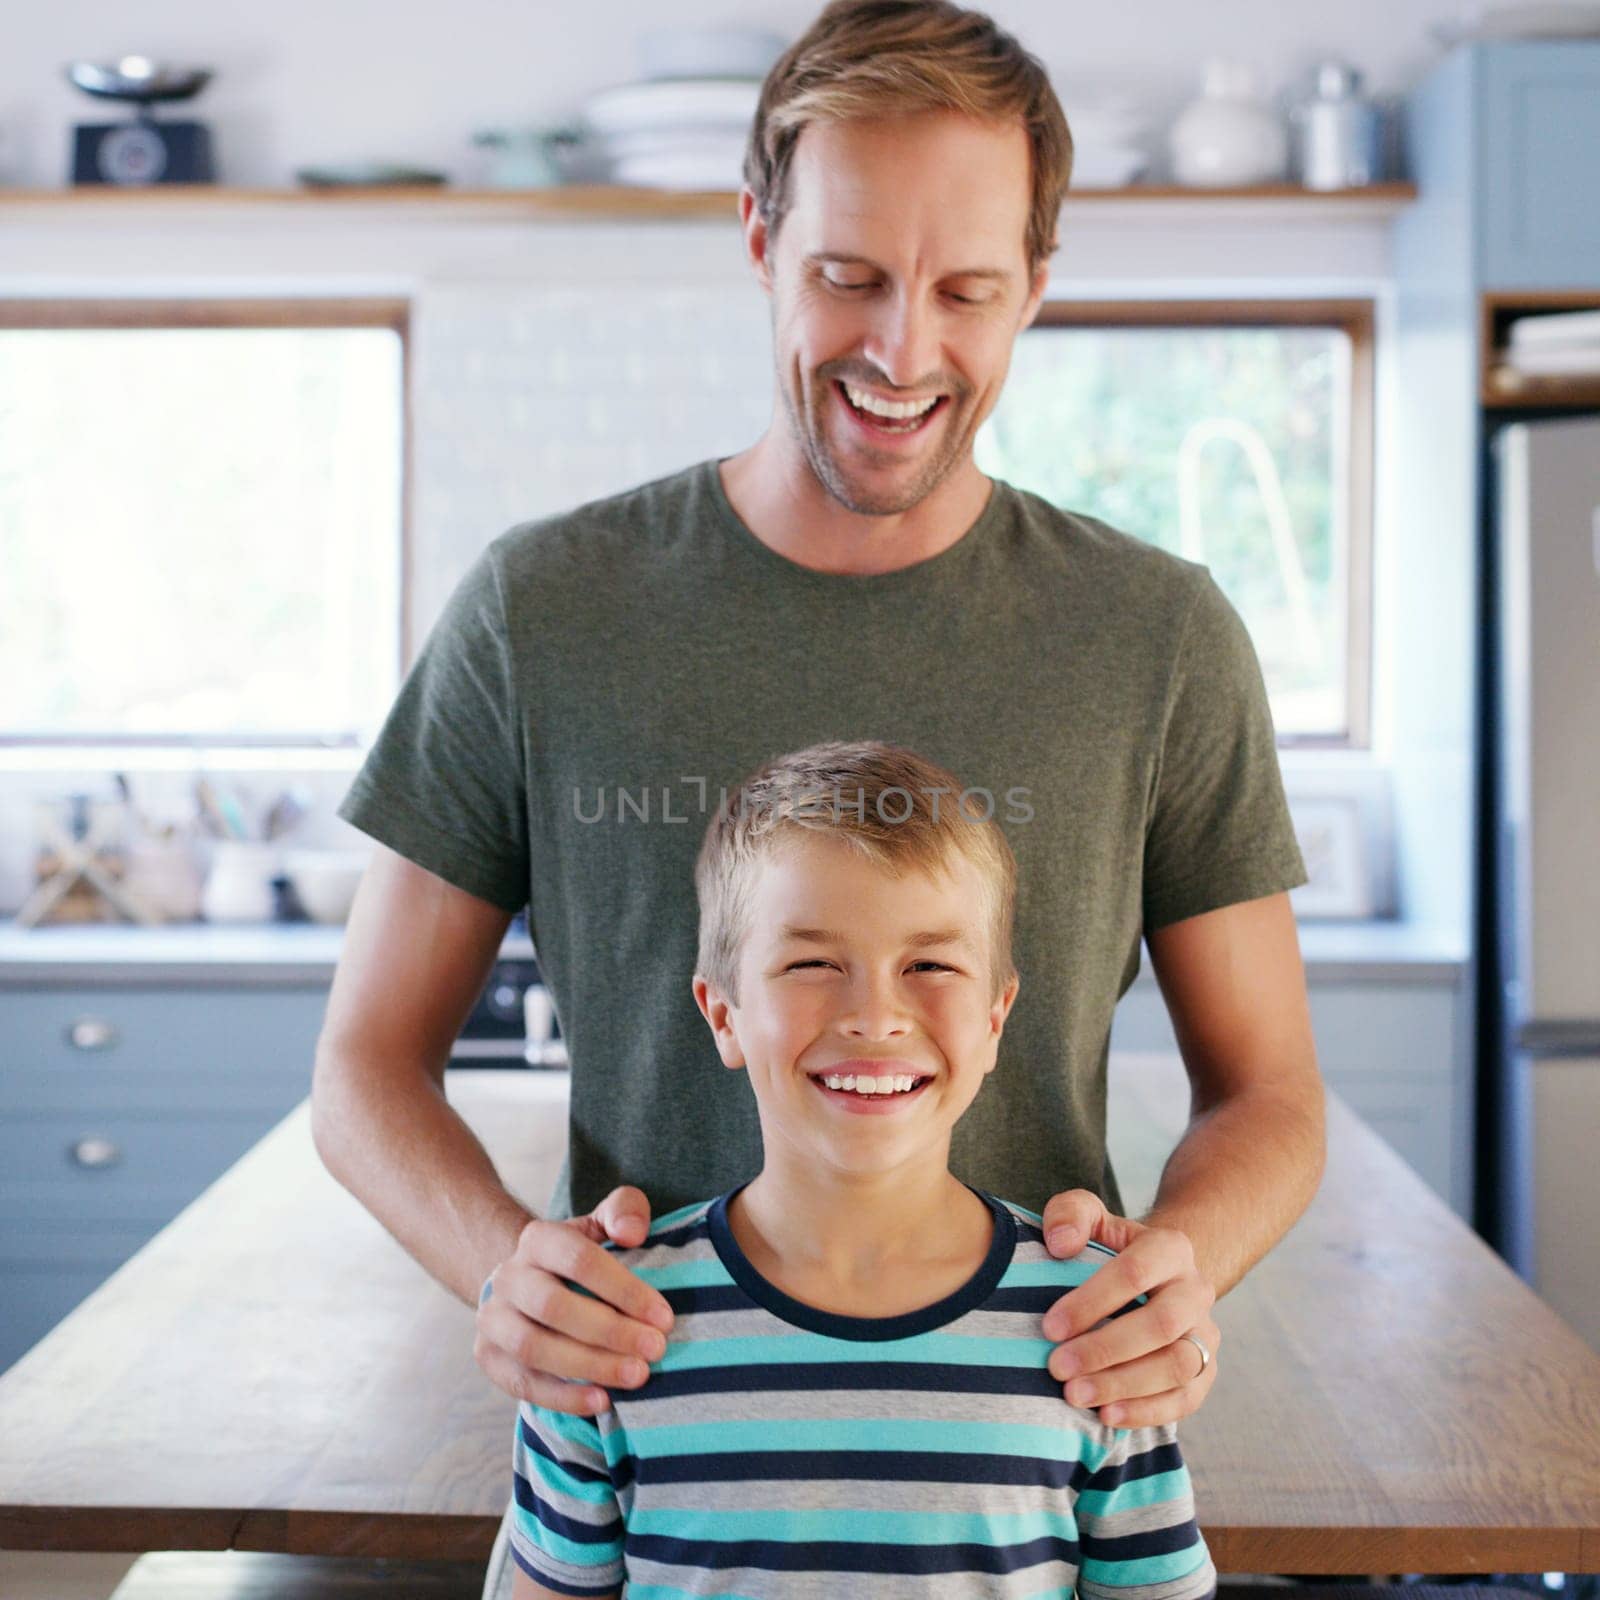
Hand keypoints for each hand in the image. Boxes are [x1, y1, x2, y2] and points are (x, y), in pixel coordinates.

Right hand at [474, 1185, 674, 1414]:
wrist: (531, 1283)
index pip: (580, 1260)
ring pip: (534, 1347)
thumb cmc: (583, 1256)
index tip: (664, 1317)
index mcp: (539, 1238)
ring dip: (589, 1366)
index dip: (624, 1290)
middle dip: (610, 1331)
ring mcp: (492, 1319)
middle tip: (656, 1349)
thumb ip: (626, 1210)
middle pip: (554, 1306)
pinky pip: (522, 1384)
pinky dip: (563, 1397)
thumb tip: (632, 1232)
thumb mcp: (605, 1222)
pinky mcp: (488, 1357)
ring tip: (636, 1376)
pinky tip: (602, 1401)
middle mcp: (508, 1276)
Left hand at [1039, 1188, 1219, 1428]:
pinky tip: (1106, 1415)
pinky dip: (1147, 1412)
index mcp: (1170, 1247)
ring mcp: (1206, 1334)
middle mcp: (1196, 1290)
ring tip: (1075, 1396)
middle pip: (1160, 1325)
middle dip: (1105, 1350)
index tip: (1049, 1327)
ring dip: (1124, 1385)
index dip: (1091, 1302)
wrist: (1151, 1279)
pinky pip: (1186, 1399)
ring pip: (1178, 1366)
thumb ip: (1069, 1215)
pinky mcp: (1206, 1372)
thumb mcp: (1086, 1217)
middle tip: (1058, 1368)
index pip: (1135, 1273)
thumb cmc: (1106, 1247)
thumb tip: (1060, 1244)